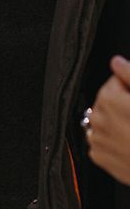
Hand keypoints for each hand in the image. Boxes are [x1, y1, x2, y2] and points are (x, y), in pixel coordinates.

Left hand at [88, 55, 129, 183]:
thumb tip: (116, 61)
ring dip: (117, 122)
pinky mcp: (100, 157)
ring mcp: (97, 139)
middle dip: (122, 104)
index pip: (115, 81)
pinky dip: (114, 141)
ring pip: (104, 121)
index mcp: (109, 99)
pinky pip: (103, 142)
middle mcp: (97, 118)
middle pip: (107, 101)